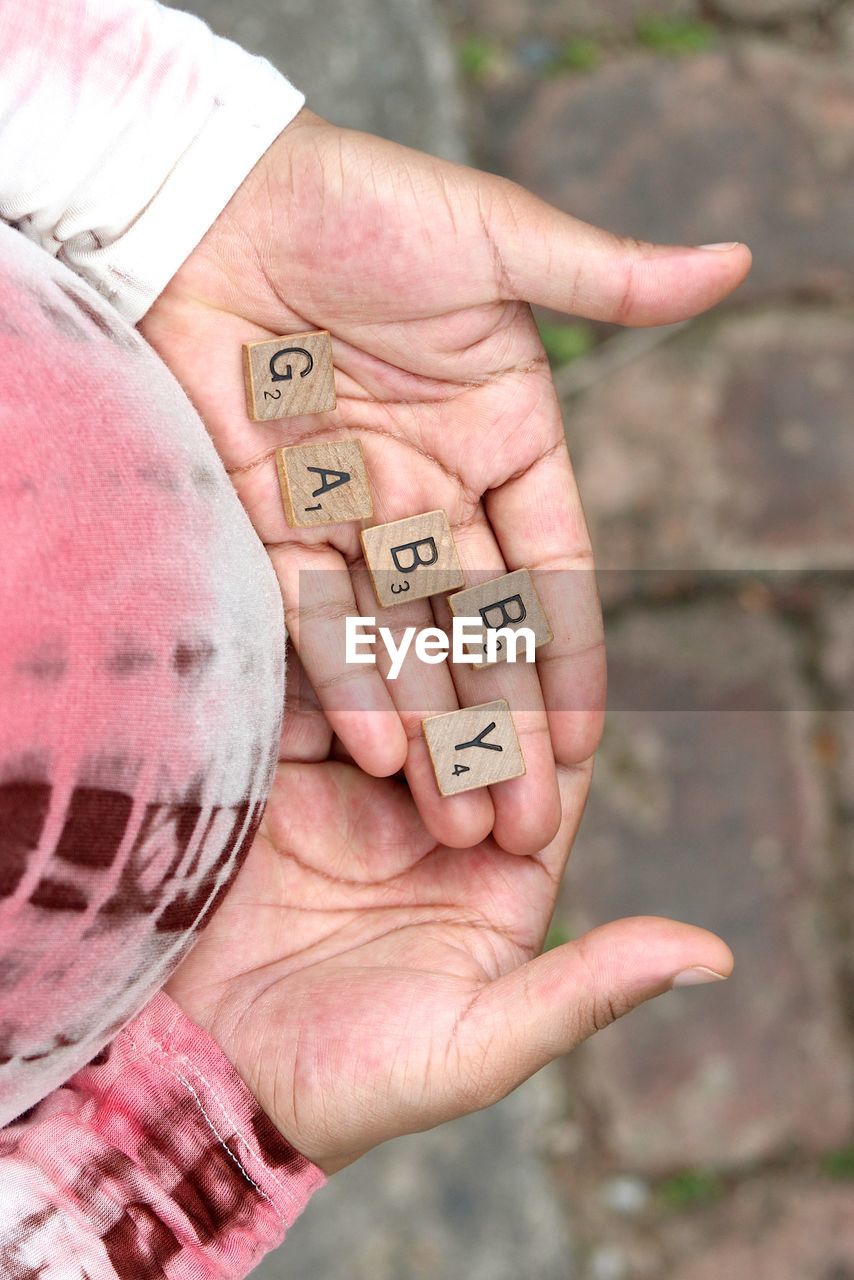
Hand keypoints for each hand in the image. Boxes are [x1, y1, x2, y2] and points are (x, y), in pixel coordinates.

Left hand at [141, 110, 749, 854]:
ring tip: (458, 816)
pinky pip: (316, 615)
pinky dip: (347, 678)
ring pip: (403, 639)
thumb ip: (605, 279)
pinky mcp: (270, 520)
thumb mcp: (496, 237)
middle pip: (477, 627)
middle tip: (525, 821)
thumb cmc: (364, 201)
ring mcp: (352, 513)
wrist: (214, 195)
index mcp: (502, 436)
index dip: (569, 653)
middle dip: (501, 722)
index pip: (550, 567)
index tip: (582, 740)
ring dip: (432, 726)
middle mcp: (432, 488)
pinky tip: (380, 753)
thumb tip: (732, 262)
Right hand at [166, 657, 733, 1175]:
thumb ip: (587, 990)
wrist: (200, 1079)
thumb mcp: (477, 1045)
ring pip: (400, 689)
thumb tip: (716, 957)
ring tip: (410, 602)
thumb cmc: (344, 1086)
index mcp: (499, 873)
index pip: (550, 773)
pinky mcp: (279, 767)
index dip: (561, 727)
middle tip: (488, 613)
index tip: (562, 689)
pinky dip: (327, 660)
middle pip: (477, 715)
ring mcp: (355, 785)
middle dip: (485, 671)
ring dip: (408, 652)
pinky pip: (314, 692)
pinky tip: (331, 621)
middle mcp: (434, 814)